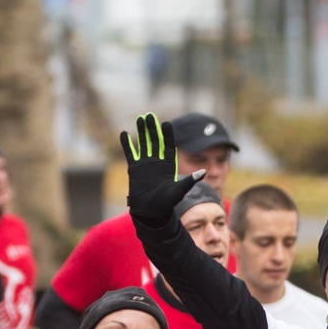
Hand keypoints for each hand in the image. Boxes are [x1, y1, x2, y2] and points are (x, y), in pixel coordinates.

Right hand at [120, 113, 202, 227]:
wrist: (151, 213)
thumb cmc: (166, 204)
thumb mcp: (179, 191)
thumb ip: (189, 180)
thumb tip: (204, 172)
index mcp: (168, 165)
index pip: (168, 146)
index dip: (167, 135)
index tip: (166, 123)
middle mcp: (157, 162)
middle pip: (155, 141)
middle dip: (152, 129)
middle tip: (149, 115)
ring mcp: (145, 164)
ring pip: (143, 144)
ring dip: (141, 132)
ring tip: (140, 119)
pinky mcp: (134, 169)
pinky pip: (130, 154)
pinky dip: (126, 144)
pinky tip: (123, 134)